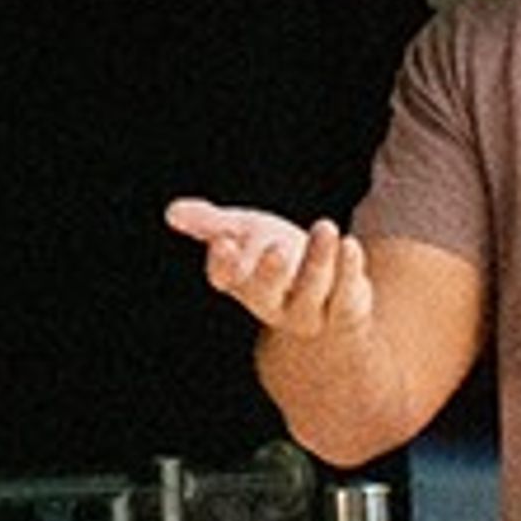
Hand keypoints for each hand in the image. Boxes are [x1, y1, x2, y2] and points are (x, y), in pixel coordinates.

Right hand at [165, 197, 377, 343]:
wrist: (327, 283)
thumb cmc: (277, 254)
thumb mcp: (244, 231)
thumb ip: (209, 222)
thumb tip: (171, 212)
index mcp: (243, 282)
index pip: (225, 279)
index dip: (222, 264)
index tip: (223, 242)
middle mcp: (274, 302)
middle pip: (266, 293)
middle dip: (270, 273)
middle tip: (277, 249)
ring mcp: (311, 309)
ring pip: (313, 291)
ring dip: (319, 260)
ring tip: (326, 226)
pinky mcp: (346, 306)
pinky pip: (347, 292)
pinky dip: (349, 269)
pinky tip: (349, 244)